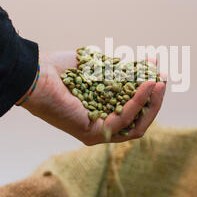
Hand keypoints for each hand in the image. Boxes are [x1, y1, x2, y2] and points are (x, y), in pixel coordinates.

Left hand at [20, 51, 165, 144]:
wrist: (35, 74)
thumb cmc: (61, 69)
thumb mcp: (100, 68)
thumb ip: (122, 71)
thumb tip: (147, 63)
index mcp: (101, 111)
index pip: (133, 107)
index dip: (147, 89)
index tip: (155, 69)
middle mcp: (100, 124)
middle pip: (138, 118)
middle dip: (154, 98)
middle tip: (162, 77)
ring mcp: (97, 132)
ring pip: (136, 124)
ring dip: (151, 102)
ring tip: (159, 81)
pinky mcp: (93, 133)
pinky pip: (124, 119)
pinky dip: (138, 102)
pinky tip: (147, 84)